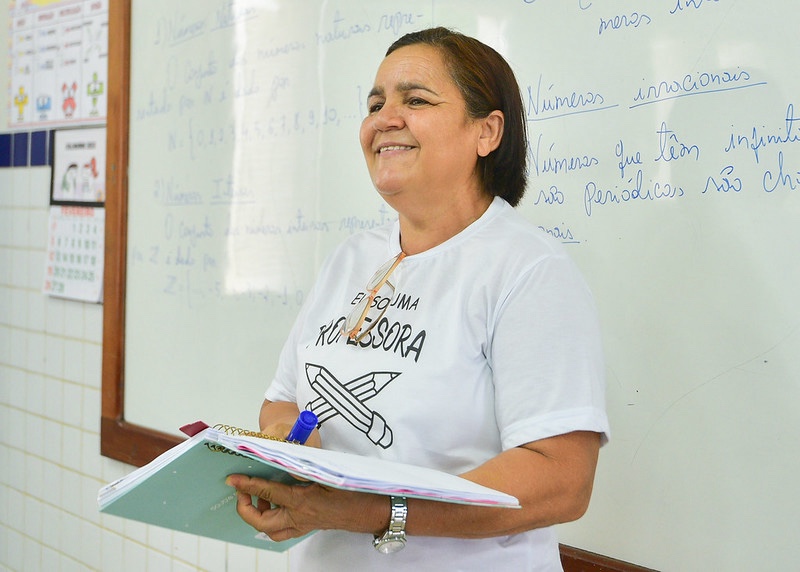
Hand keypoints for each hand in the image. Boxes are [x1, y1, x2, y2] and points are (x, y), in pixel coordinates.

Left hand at [226, 475, 385, 540]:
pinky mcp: (309, 526)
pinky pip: (282, 529)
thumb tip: (282, 454)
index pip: (267, 492)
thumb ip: (303, 464)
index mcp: (303, 501)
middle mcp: (300, 517)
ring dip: (259, 515)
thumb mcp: (327, 472)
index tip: (232, 479)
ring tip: (258, 496)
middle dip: (246, 508)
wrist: (372, 510)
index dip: (247, 485)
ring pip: (271, 530)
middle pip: (261, 522)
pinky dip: (273, 518)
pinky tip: (276, 503)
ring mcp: (304, 525)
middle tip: (243, 490)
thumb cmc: (354, 490)